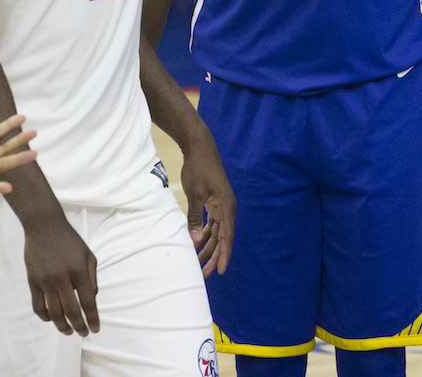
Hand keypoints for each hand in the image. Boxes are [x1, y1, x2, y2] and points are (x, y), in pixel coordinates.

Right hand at [24, 217, 99, 335]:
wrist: (44, 226)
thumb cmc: (70, 241)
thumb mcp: (88, 255)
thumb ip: (92, 278)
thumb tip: (92, 299)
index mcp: (79, 270)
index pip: (88, 301)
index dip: (92, 318)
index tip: (95, 330)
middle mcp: (62, 277)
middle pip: (71, 311)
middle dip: (79, 326)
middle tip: (83, 334)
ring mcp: (46, 280)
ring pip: (54, 312)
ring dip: (62, 326)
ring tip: (68, 331)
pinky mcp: (33, 281)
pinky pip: (38, 306)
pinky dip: (45, 317)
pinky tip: (52, 320)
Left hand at [180, 143, 234, 276]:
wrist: (200, 148)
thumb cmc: (198, 168)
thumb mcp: (195, 194)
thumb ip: (194, 218)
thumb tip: (194, 240)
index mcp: (226, 207)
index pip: (227, 237)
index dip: (224, 255)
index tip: (221, 271)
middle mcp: (227, 209)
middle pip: (222, 238)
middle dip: (214, 256)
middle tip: (205, 274)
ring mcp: (221, 206)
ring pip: (217, 233)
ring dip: (208, 247)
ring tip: (198, 263)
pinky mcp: (214, 203)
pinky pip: (212, 224)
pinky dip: (205, 234)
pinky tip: (197, 244)